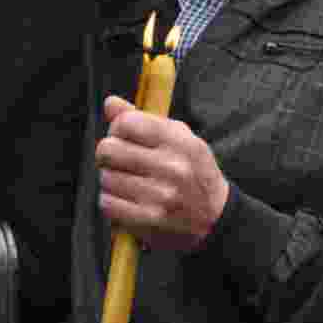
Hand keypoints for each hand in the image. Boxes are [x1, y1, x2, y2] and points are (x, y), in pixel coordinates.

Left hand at [96, 96, 229, 251]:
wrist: (216, 218)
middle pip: (108, 149)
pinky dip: (111, 201)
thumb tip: (110, 102)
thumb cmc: (190, 170)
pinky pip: (108, 203)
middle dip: (107, 154)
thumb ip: (141, 118)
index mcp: (179, 142)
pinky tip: (126, 200)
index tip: (123, 137)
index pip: (126, 123)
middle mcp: (171, 167)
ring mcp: (160, 196)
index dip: (117, 128)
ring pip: (106, 177)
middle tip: (118, 161)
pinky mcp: (149, 220)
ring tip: (127, 182)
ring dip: (110, 180)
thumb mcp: (177, 137)